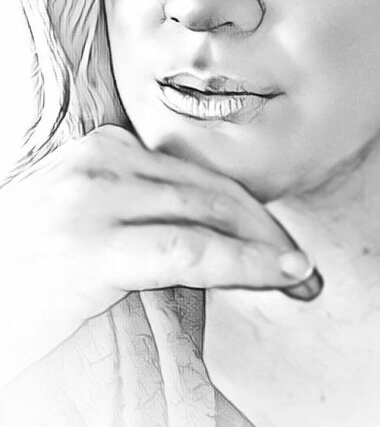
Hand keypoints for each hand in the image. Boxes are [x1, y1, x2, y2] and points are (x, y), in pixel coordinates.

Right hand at [0, 124, 320, 386]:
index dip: (249, 210)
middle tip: (303, 269)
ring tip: (299, 274)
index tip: (282, 245)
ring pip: (208, 213)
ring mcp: (94, 198)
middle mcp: (102, 161)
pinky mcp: (91, 246)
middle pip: (211, 189)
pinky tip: (277, 271)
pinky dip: (242, 261)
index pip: (198, 175)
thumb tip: (219, 240)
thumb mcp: (88, 225)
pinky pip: (188, 250)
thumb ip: (143, 216)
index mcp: (104, 150)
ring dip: (264, 245)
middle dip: (266, 229)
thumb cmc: (29, 276)